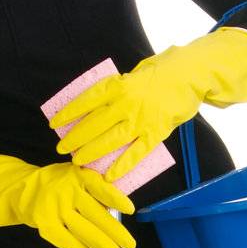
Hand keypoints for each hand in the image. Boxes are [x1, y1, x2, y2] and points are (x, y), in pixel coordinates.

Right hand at [0, 148, 136, 247]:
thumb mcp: (78, 177)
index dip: (115, 199)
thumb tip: (121, 214)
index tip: (129, 210)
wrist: (24, 189)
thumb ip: (97, 191)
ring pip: (82, 230)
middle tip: (130, 244)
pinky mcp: (46, 224)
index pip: (100, 187)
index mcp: (78, 175)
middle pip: (94, 213)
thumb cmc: (62, 185)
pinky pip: (67, 242)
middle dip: (114, 231)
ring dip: (101, 245)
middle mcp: (65, 190)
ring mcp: (54, 208)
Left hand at [51, 27, 246, 182]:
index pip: (86, 101)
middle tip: (62, 148)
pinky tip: (109, 176)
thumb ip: (118, 88)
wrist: (191, 73)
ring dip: (91, 153)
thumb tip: (99, 103)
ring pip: (110, 140)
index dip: (68, 114)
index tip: (54, 124)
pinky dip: (123, 166)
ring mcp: (141, 119)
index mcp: (118, 85)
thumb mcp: (134, 72)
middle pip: (94, 125)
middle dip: (75, 138)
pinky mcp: (156, 132)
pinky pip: (136, 153)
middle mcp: (126, 103)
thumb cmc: (163, 71)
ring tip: (78, 161)